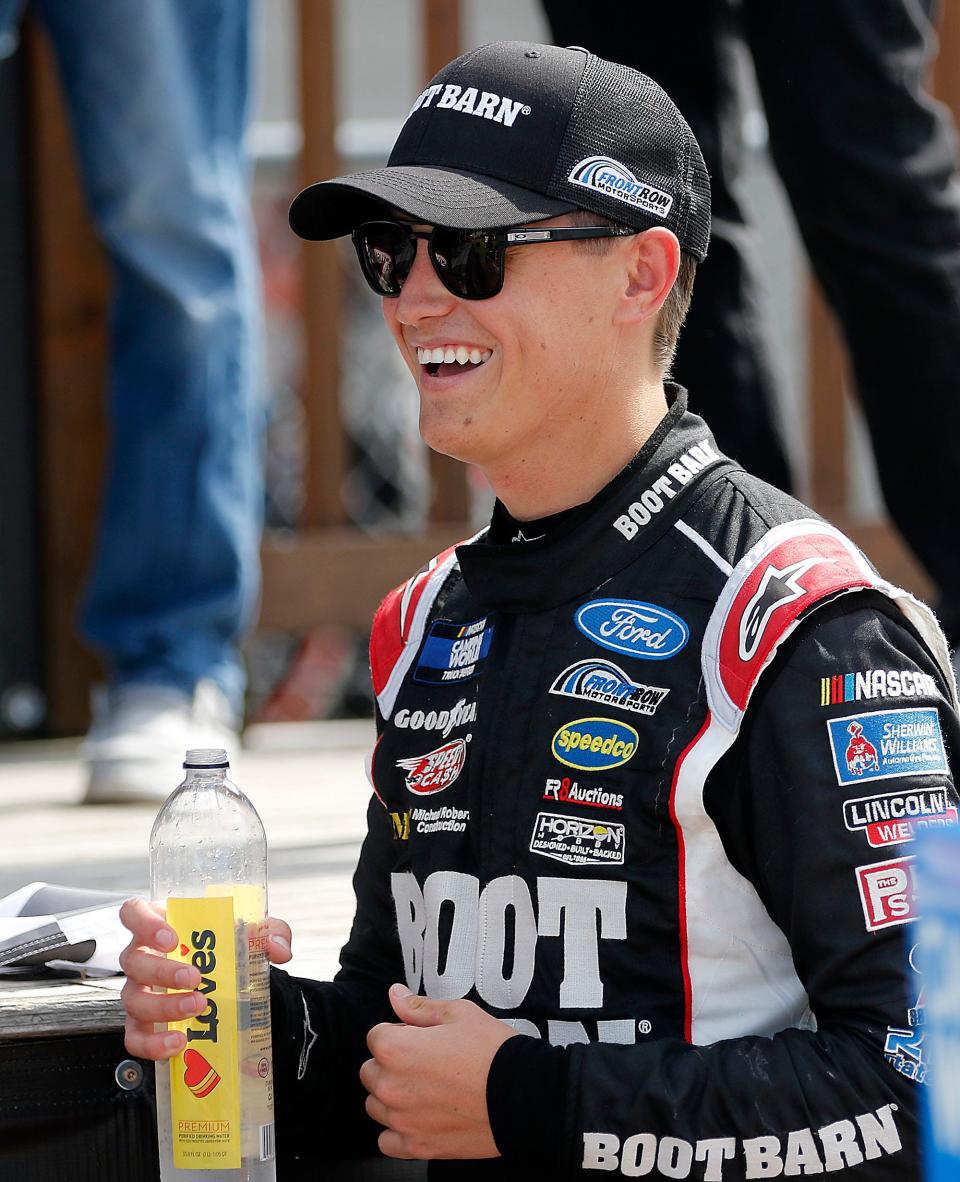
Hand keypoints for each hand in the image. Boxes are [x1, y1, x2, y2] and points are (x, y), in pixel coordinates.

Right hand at [118, 896, 292, 1060]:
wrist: (231, 983)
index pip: (133, 912)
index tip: (171, 939)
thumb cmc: (226, 949)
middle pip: (134, 960)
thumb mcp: (250, 933)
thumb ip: (268, 932)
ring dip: (164, 1006)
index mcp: (161, 925)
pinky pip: (135, 1037)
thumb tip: (277, 948)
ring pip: (134, 999)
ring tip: (197, 1007)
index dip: (144, 923)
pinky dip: (153, 1043)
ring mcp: (139, 991)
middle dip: (163, 971)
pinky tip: (179, 1041)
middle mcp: (143, 956)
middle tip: (195, 979)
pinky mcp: (142, 1024)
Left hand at [360, 983, 516, 1159]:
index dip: (399, 1032)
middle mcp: (390, 1086)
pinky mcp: (417, 1146)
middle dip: (390, 1063)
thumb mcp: (458, 1013)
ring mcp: (402, 1120)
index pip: (376, 1036)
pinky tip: (420, 1117)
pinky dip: (398, 1130)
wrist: (523, 1095)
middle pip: (370, 1071)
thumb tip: (394, 994)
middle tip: (425, 1062)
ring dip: (392, 1096)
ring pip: (376, 1105)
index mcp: (395, 1049)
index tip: (421, 1037)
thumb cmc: (491, 1050)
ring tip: (425, 1089)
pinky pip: (387, 1140)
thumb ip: (418, 1007)